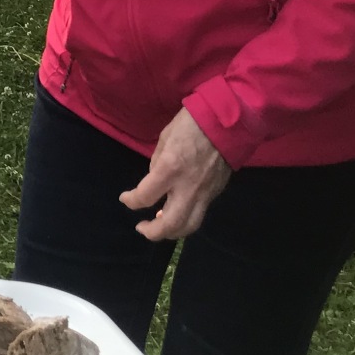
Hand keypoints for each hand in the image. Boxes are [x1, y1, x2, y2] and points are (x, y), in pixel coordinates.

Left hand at [121, 107, 232, 240]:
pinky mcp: (216, 193)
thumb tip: (155, 182)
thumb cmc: (191, 124)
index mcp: (170, 169)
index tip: (125, 199)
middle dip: (152, 232)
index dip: (131, 201)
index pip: (145, 197)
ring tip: (159, 227)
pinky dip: (185, 219)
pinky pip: (199, 213)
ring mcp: (205, 193)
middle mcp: (188, 186)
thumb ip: (157, 164)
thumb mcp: (165, 139)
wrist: (228, 122)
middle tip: (141, 228)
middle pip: (170, 224)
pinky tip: (176, 213)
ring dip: (171, 232)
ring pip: (189, 226)